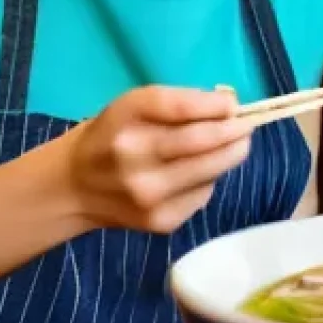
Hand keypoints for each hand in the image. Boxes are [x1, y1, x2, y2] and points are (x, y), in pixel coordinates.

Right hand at [64, 86, 255, 233]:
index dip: (216, 105)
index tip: (232, 104)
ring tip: (235, 144)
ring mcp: (148, 193)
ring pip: (210, 170)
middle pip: (202, 141)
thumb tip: (231, 106)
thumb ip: (181, 102)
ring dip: (232, 154)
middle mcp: (134, 156)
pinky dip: (210, 179)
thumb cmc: (114, 133)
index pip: (181, 107)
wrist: (75, 186)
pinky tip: (198, 172)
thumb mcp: (135, 105)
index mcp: (126, 116)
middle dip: (235, 131)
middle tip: (247, 126)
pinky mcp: (161, 220)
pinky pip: (203, 194)